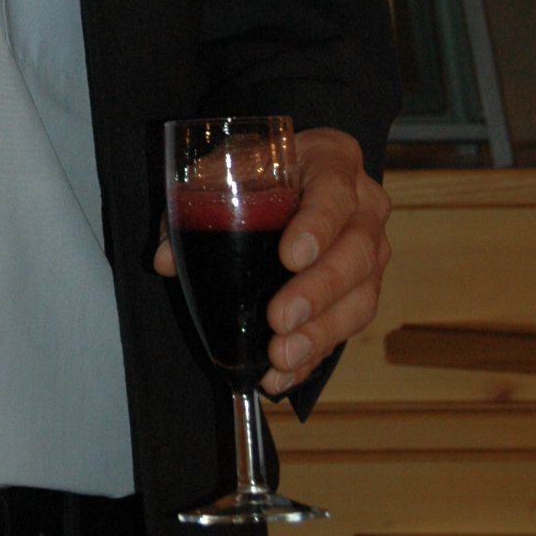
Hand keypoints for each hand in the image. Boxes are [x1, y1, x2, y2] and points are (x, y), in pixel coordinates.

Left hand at [153, 126, 391, 395]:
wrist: (291, 179)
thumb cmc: (258, 171)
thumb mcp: (226, 170)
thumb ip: (195, 206)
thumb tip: (163, 259)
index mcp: (333, 160)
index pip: (333, 189)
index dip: (317, 224)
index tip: (291, 257)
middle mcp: (364, 205)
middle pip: (357, 251)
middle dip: (318, 291)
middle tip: (280, 319)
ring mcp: (372, 250)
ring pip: (361, 296)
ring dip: (321, 333)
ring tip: (281, 357)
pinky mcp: (364, 289)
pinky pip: (349, 326)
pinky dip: (316, 354)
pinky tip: (285, 374)